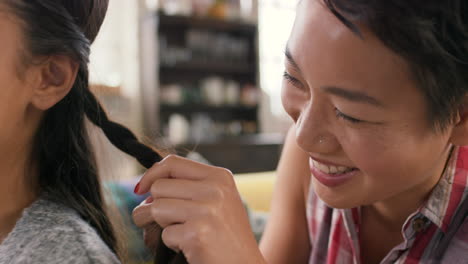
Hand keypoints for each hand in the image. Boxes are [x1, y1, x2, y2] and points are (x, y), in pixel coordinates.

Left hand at [132, 155, 265, 263]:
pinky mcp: (197, 233)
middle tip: (169, 222)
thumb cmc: (227, 237)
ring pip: (156, 208)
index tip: (140, 190)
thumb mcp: (217, 202)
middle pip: (159, 187)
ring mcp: (206, 210)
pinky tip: (191, 247)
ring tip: (180, 234)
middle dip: (154, 206)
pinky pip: (164, 234)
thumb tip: (145, 187)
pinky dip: (171, 245)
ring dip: (159, 226)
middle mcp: (215, 189)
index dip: (151, 174)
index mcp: (219, 177)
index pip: (172, 163)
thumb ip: (188, 188)